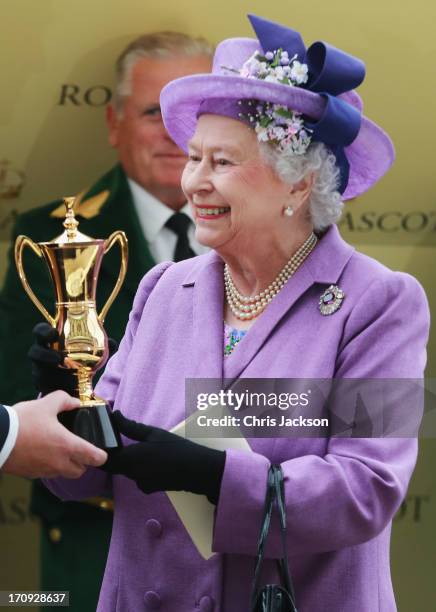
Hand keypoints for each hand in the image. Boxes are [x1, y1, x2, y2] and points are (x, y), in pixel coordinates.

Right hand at [3, 391, 107, 477]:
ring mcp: (44, 471)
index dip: (101, 456)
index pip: (94, 458)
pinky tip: (43, 453)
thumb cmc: (23, 421)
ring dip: (66, 466)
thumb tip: (75, 402)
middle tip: (80, 451)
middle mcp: (59, 463)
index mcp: (68, 446)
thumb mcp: (46, 404)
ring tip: (60, 451)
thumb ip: (64, 400)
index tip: (101, 452)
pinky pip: (47, 473)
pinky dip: (50, 466)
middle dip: (84, 463)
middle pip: (80, 471)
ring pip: (63, 473)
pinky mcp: (31, 474)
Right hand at [28, 322, 117, 395]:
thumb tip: (111, 343)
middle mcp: (43, 353)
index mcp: (53, 341)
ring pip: (37, 365)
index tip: (53, 332)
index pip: (41, 331)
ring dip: (45, 361)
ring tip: (59, 361)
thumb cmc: (82, 363)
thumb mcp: (93, 354)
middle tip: (56, 350)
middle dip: (42, 347)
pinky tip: (58, 381)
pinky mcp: (42, 383)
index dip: (44, 330)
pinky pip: (40, 382)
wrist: (76, 386)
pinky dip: (49, 381)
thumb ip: (103, 347)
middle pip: (35, 347)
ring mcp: (40, 369)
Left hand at [104, 411, 225, 504]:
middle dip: (113, 455)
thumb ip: (130, 426)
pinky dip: (139, 468)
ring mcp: (141, 483)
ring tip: (139, 447)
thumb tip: (115, 415)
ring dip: (127, 461)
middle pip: (113, 466)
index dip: (101, 450)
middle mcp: (132, 474)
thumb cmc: (176, 448)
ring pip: (126, 471)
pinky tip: (152, 459)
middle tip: (118, 439)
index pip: (104, 458)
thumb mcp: (153, 433)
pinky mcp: (150, 488)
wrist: (197, 471)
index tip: (101, 439)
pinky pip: (137, 477)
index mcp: (130, 459)